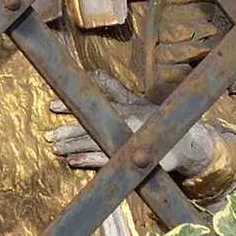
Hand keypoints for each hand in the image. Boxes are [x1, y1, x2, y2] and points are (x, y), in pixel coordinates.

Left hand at [48, 98, 219, 181]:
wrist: (187, 143)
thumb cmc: (157, 121)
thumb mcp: (137, 102)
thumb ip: (115, 90)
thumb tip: (94, 74)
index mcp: (126, 108)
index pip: (93, 104)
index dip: (71, 105)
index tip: (51, 105)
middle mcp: (126, 123)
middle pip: (91, 126)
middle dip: (68, 131)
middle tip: (49, 135)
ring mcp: (130, 142)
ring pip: (95, 143)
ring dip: (73, 146)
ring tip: (56, 147)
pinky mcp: (134, 160)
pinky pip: (106, 161)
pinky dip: (88, 160)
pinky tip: (73, 160)